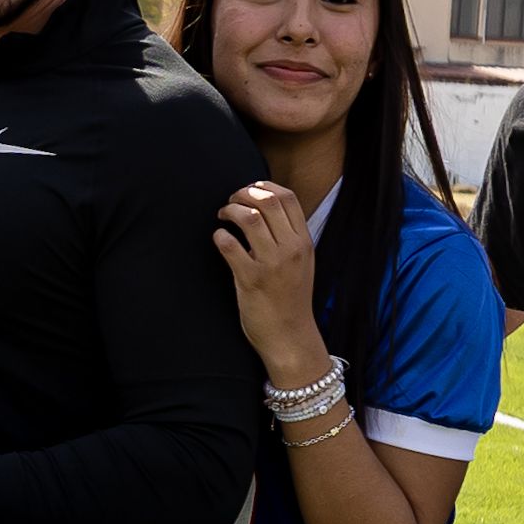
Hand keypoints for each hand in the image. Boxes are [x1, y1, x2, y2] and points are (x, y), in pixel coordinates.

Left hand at [213, 183, 325, 377]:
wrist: (290, 337)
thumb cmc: (291, 299)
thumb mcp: (302, 263)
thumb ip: (289, 237)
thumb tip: (267, 210)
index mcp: (304, 242)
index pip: (288, 198)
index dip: (264, 186)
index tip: (250, 190)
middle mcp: (291, 249)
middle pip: (268, 201)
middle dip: (244, 194)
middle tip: (231, 201)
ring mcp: (272, 264)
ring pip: (249, 218)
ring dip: (230, 210)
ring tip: (223, 215)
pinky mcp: (251, 279)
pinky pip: (230, 245)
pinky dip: (220, 236)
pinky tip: (219, 239)